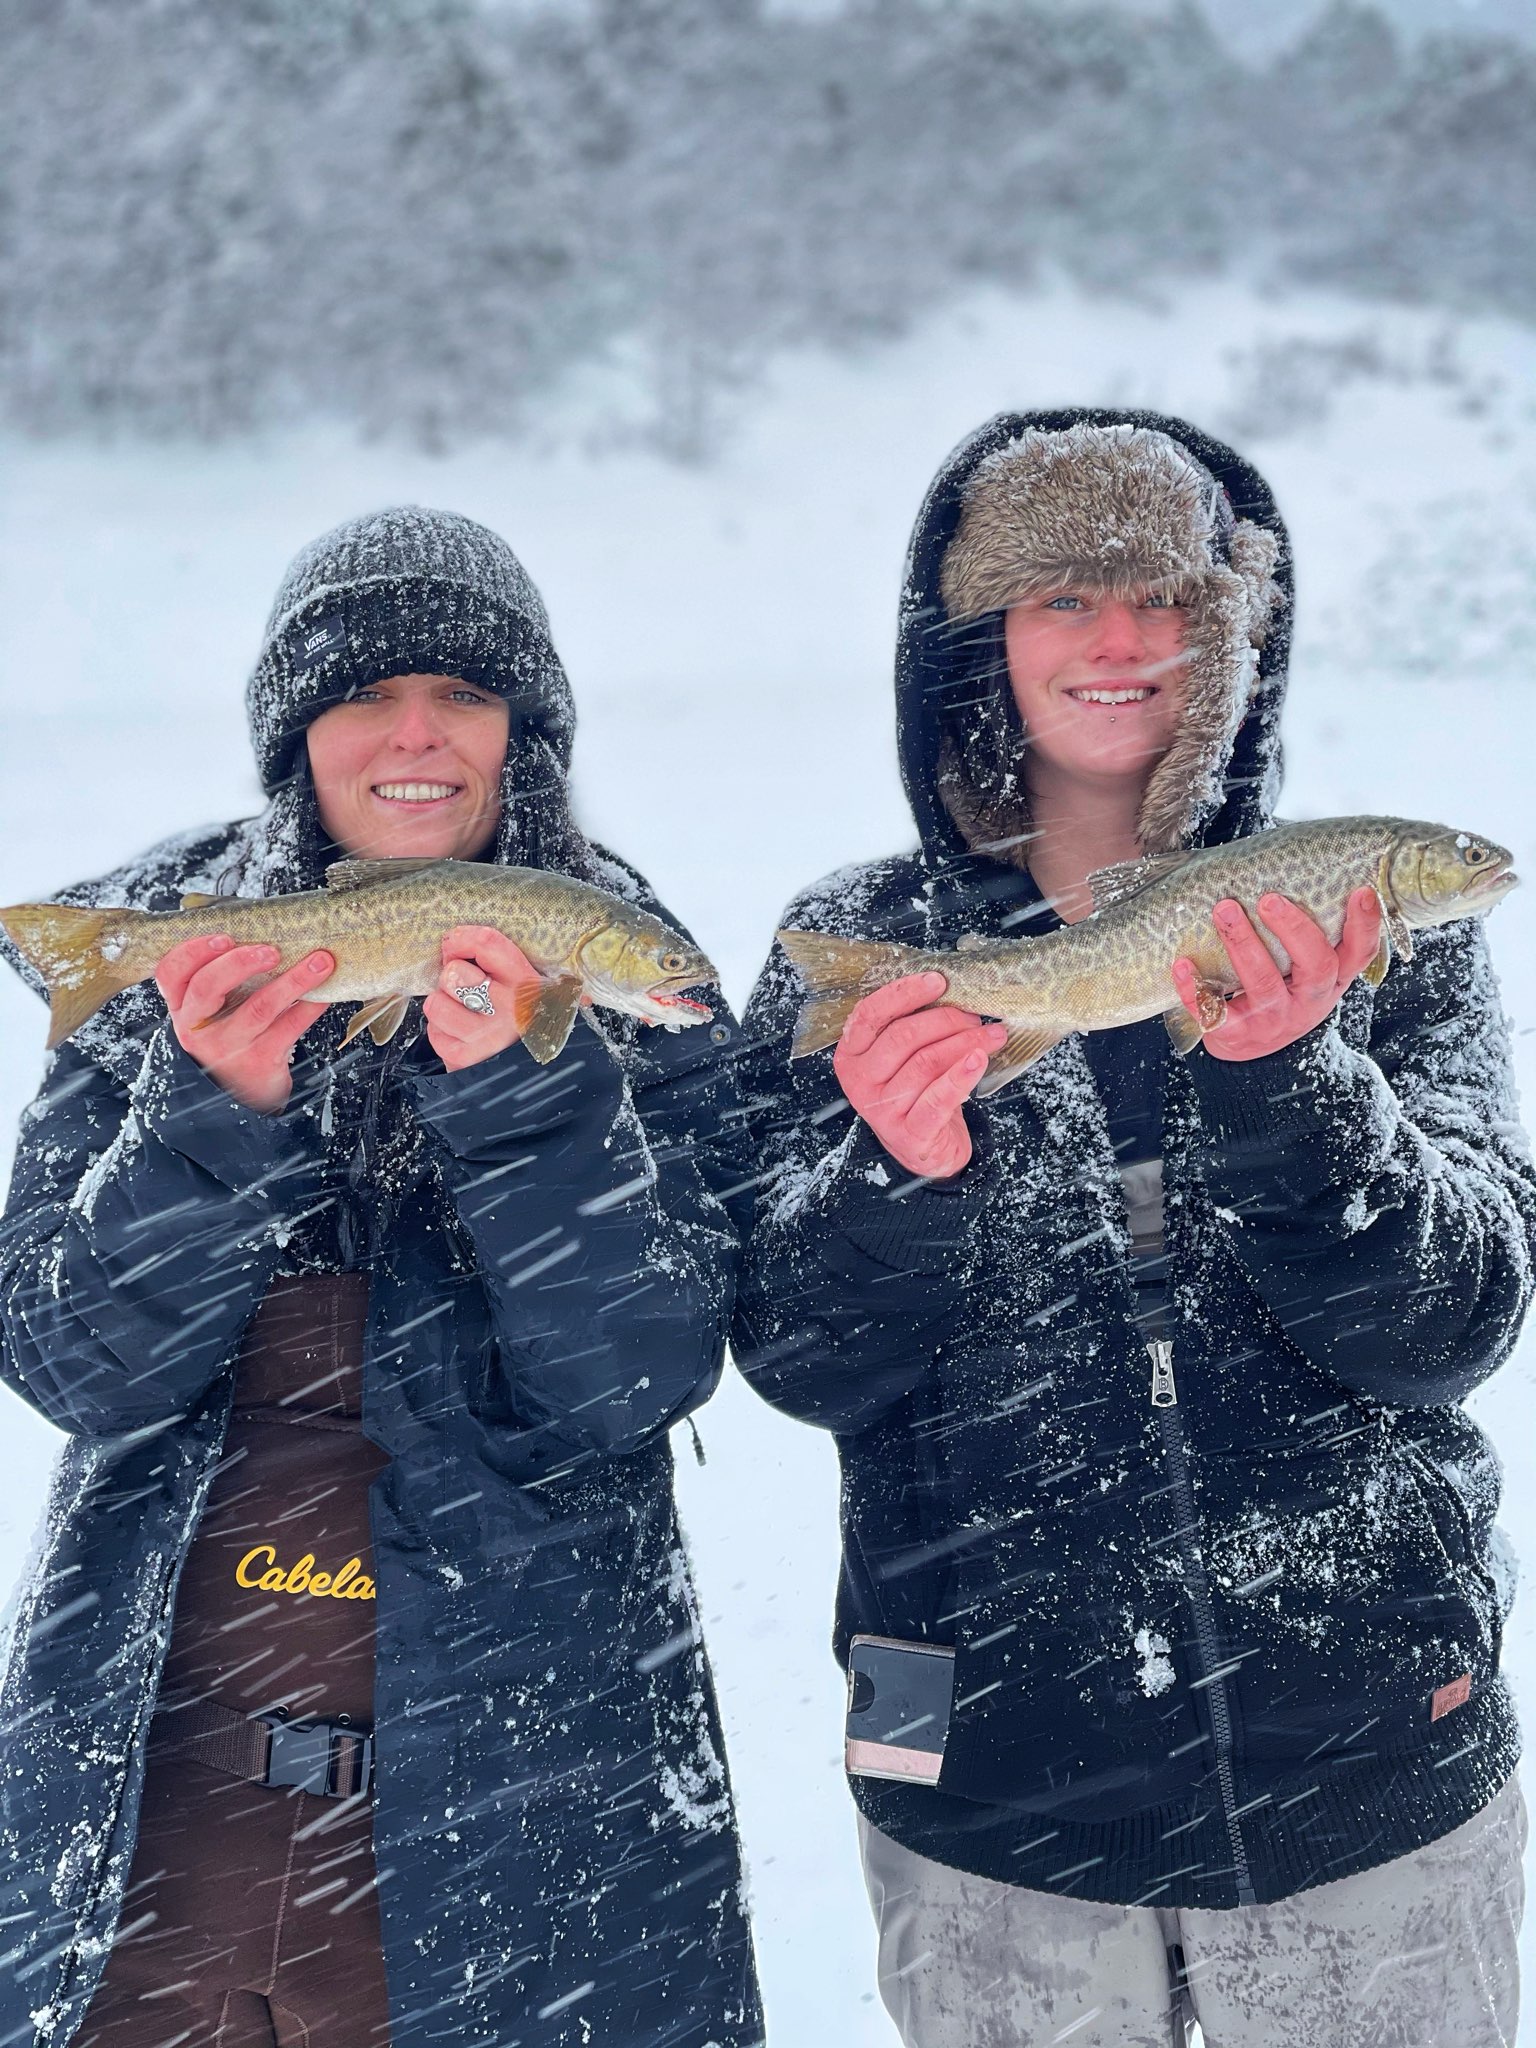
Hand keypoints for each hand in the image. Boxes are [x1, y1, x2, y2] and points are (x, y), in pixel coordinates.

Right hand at [157, 935, 333, 1113]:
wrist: (239, 1092)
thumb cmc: (229, 1034)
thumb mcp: (211, 1011)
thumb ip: (221, 977)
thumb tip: (260, 929)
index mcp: (183, 1006)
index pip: (171, 974)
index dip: (193, 951)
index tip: (222, 937)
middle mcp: (199, 1027)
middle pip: (208, 987)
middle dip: (240, 962)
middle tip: (271, 950)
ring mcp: (229, 1047)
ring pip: (258, 1008)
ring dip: (293, 980)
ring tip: (320, 962)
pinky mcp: (260, 1061)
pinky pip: (289, 1029)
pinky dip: (310, 1007)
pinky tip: (325, 993)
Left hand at [423, 925, 548, 1072]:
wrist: (528, 1068)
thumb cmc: (519, 1016)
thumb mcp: (520, 983)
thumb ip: (494, 960)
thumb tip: (452, 942)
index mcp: (528, 984)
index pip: (486, 943)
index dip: (461, 940)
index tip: (456, 947)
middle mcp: (512, 1011)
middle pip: (454, 974)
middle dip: (450, 978)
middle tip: (462, 987)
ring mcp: (488, 1038)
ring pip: (436, 1004)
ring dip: (442, 1006)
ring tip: (460, 1012)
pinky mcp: (466, 1059)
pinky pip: (434, 1033)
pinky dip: (441, 1031)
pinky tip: (460, 1034)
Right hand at [834, 971, 1006, 1178]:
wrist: (925, 1148)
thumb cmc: (915, 1092)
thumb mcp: (901, 1058)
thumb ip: (909, 1026)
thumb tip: (947, 989)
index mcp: (851, 1055)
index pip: (870, 1014)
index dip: (904, 993)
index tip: (939, 981)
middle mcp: (860, 1082)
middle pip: (903, 1036)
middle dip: (946, 1019)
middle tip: (975, 1017)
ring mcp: (882, 1110)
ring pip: (926, 1063)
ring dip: (965, 1043)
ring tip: (991, 1035)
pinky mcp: (909, 1134)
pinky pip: (938, 1098)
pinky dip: (962, 1075)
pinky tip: (980, 1060)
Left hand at [1174, 888, 1382, 1062]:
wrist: (1251, 1048)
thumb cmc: (1280, 990)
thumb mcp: (1304, 968)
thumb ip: (1307, 932)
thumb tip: (1296, 866)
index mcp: (1331, 979)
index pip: (1359, 953)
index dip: (1365, 925)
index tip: (1362, 891)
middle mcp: (1309, 1000)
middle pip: (1315, 966)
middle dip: (1294, 929)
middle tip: (1269, 899)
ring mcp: (1274, 1019)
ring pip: (1263, 983)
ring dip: (1243, 943)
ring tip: (1224, 909)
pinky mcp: (1237, 1033)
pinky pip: (1217, 1013)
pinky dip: (1196, 990)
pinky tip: (1182, 965)